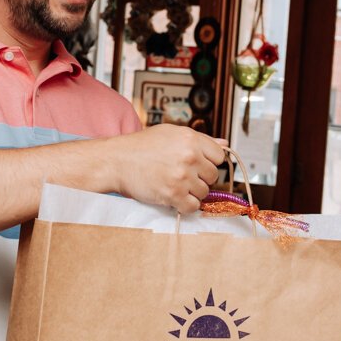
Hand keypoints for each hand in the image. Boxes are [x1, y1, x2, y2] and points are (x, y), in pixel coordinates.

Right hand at [106, 126, 227, 213]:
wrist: (116, 161)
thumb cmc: (141, 147)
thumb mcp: (171, 133)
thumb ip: (200, 139)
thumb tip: (225, 143)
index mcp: (191, 139)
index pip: (219, 156)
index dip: (208, 162)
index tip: (197, 165)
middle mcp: (189, 156)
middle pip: (213, 176)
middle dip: (200, 178)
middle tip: (182, 176)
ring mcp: (182, 176)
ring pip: (204, 193)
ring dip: (191, 193)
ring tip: (174, 185)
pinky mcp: (173, 194)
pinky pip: (193, 207)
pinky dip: (185, 206)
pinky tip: (174, 197)